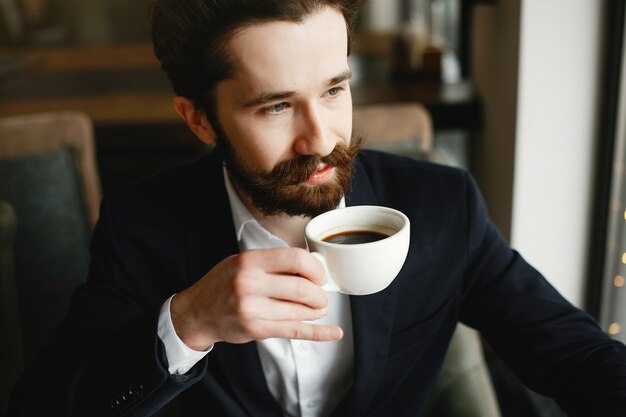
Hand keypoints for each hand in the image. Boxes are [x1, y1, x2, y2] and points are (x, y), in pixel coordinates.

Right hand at [170, 247, 342, 350]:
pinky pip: (294, 330)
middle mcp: (250, 282)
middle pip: (302, 287)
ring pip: (300, 310)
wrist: (196, 312)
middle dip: (319, 293)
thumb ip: (273, 263)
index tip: (318, 275)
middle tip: (321, 296)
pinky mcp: (255, 329)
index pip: (296, 259)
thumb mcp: (242, 262)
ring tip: (318, 309)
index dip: (315, 268)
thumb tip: (312, 266)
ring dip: (316, 310)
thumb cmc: (223, 284)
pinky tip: (333, 332)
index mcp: (250, 261)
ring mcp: (252, 307)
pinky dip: (318, 332)